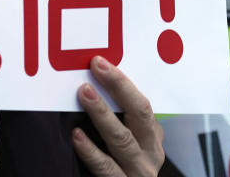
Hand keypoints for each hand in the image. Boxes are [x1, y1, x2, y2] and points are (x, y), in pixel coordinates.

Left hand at [72, 56, 164, 175]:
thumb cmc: (123, 168)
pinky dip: (91, 152)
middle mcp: (149, 155)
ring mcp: (136, 173)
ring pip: (122, 141)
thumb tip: (92, 85)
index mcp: (152, 139)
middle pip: (139, 116)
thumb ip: (122, 121)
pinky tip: (76, 137)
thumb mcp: (132, 143)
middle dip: (118, 89)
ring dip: (102, 115)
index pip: (143, 105)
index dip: (122, 83)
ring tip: (84, 94)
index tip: (100, 63)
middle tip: (95, 70)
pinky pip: (106, 170)